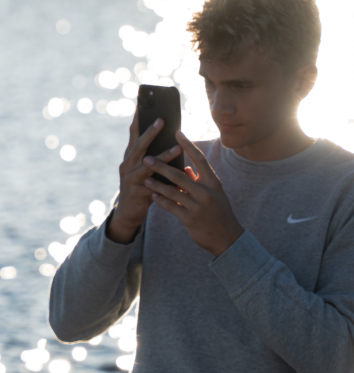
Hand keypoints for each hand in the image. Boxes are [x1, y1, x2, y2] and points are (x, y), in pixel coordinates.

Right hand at [107, 109, 183, 243]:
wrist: (128, 213)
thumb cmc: (142, 186)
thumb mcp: (147, 168)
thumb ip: (156, 156)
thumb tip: (175, 141)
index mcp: (131, 156)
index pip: (134, 134)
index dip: (138, 119)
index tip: (143, 104)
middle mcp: (127, 164)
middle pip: (138, 145)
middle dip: (150, 132)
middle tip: (162, 120)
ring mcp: (130, 179)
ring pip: (147, 165)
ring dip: (162, 156)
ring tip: (177, 148)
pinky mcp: (136, 193)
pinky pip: (151, 184)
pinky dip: (163, 180)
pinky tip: (176, 177)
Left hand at [143, 131, 244, 256]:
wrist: (227, 238)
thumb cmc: (218, 212)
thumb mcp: (214, 194)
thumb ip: (200, 180)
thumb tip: (187, 168)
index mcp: (214, 182)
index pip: (200, 159)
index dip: (188, 145)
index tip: (177, 133)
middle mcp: (207, 192)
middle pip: (180, 175)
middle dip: (161, 166)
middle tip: (146, 158)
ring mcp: (198, 207)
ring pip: (173, 192)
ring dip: (157, 185)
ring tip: (145, 178)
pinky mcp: (190, 219)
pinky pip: (171, 207)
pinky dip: (161, 201)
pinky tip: (152, 196)